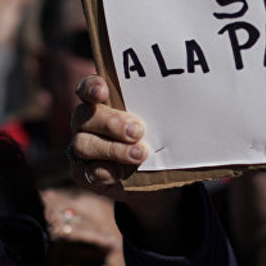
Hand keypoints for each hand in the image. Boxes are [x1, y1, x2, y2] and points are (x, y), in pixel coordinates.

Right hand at [67, 75, 186, 250]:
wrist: (153, 178)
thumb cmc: (155, 139)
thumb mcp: (157, 124)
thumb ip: (157, 113)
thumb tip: (183, 103)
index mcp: (101, 102)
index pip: (86, 88)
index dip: (91, 87)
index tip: (103, 91)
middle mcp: (86, 121)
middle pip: (84, 116)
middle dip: (111, 123)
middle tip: (138, 131)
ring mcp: (82, 146)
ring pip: (83, 144)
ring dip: (112, 150)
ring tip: (139, 155)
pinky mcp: (82, 172)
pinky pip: (87, 171)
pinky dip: (106, 171)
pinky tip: (122, 174)